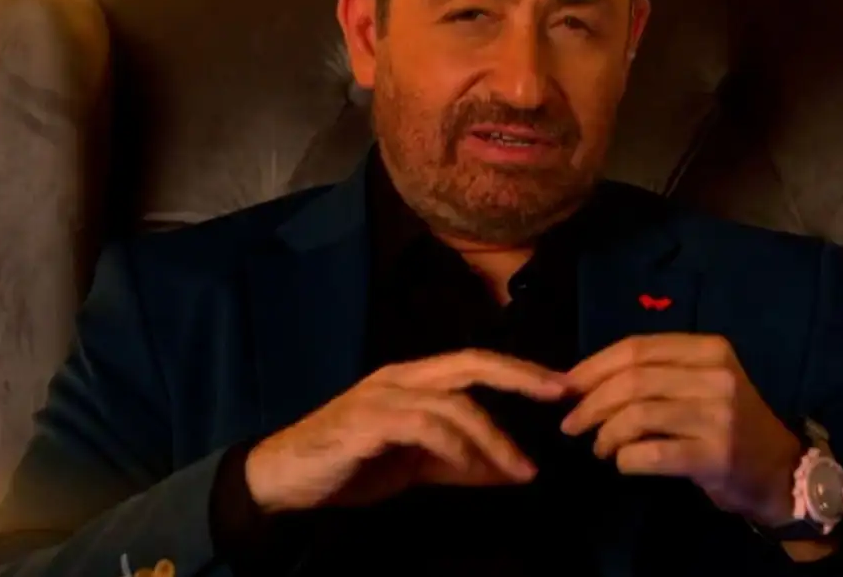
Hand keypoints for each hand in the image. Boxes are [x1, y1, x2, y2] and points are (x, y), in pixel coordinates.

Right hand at [245, 349, 571, 513]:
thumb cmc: (350, 464)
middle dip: (519, 376)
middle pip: (470, 363)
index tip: (559, 386)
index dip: (518, 370)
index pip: (474, 363)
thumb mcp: (416, 464)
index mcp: (413, 379)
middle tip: (558, 394)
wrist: (283, 478)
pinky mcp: (365, 422)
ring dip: (493, 437)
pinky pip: (422, 425)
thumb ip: (462, 464)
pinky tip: (471, 465)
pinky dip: (454, 445)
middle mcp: (400, 377)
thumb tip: (514, 471)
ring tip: (521, 470)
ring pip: (452, 403)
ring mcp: (381, 397)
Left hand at [560, 334, 801, 526]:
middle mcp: (717, 376)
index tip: (565, 387)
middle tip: (570, 423)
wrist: (779, 470)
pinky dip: (626, 459)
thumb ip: (652, 374)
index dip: (593, 367)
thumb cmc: (726, 422)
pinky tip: (622, 463)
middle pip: (633, 380)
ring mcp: (719, 416)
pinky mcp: (716, 456)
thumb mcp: (699, 382)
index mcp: (710, 349)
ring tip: (599, 447)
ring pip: (638, 415)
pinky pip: (652, 453)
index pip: (637, 348)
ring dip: (605, 433)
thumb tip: (579, 380)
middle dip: (590, 402)